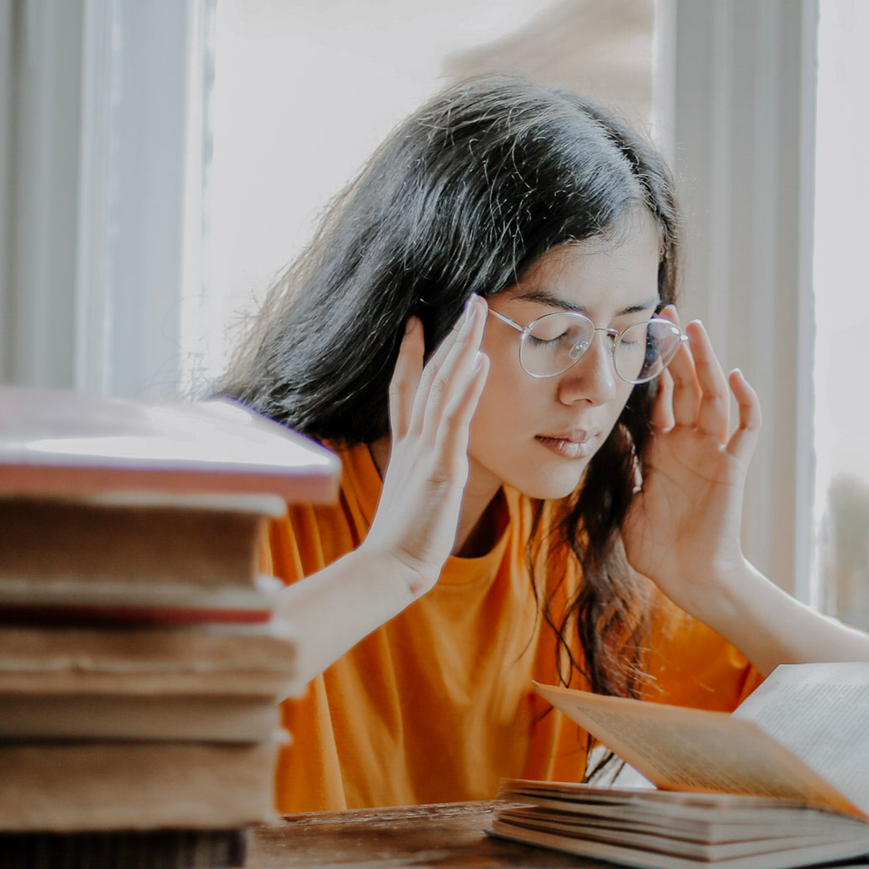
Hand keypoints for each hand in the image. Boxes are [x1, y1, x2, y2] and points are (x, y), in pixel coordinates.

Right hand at [361, 297, 490, 597]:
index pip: (407, 388)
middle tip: (469, 300)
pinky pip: (455, 420)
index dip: (412, 354)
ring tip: (477, 313)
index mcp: (406, 446)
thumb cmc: (403, 542)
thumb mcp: (411, 497)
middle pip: (431, 375)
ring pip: (444, 386)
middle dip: (451, 335)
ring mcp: (426, 450)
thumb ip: (419, 475)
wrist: (388, 567)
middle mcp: (414, 440)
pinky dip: (467, 388)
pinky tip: (479, 361)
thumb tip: (427, 470)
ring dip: (462, 346)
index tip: (417, 322)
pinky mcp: (440, 467)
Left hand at [621, 306, 761, 610]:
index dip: (653, 365)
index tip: (639, 333)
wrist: (687, 578)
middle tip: (668, 312)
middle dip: (678, 349)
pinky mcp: (733, 469)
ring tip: (696, 330)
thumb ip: (621, 463)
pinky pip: (746, 430)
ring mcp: (713, 453)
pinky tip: (735, 377)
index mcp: (663, 448)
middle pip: (687, 385)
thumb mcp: (626, 497)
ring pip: (713, 397)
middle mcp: (689, 443)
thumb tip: (603, 428)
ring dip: (707, 362)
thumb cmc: (657, 546)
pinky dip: (746, 402)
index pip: (660, 395)